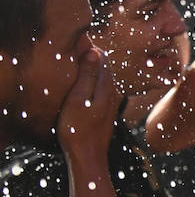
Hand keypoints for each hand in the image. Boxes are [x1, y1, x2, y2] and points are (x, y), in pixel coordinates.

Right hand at [56, 49, 118, 165]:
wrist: (88, 156)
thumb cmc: (78, 128)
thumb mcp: (78, 99)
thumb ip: (87, 76)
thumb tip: (95, 52)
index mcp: (106, 87)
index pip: (102, 60)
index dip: (92, 50)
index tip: (83, 41)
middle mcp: (113, 94)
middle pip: (106, 70)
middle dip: (97, 59)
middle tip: (85, 47)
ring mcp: (112, 105)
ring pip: (107, 81)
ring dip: (98, 71)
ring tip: (86, 62)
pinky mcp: (107, 113)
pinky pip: (104, 92)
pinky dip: (97, 84)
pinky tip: (90, 86)